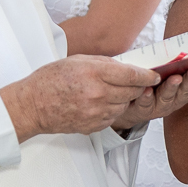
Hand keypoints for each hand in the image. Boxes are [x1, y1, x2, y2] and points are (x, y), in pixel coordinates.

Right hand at [0, 55, 159, 142]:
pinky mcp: (93, 126)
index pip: (131, 75)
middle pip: (132, 92)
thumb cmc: (51, 79)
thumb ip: (104, 63)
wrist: (32, 106)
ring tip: (112, 92)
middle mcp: (97, 94)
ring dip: (124, 99)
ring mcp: (95, 112)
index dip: (147, 75)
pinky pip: (112, 117)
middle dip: (139, 87)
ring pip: (124, 106)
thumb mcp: (77, 60)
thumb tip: (127, 66)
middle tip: (139, 82)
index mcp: (93, 73)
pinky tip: (100, 103)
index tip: (155, 75)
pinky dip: (112, 110)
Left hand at [112, 62, 187, 129]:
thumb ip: (182, 61)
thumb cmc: (157, 84)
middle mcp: (179, 98)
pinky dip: (146, 96)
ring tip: (174, 78)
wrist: (133, 106)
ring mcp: (163, 105)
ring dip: (172, 87)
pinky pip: (146, 103)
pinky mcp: (145, 109)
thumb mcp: (173, 72)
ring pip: (169, 97)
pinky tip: (146, 90)